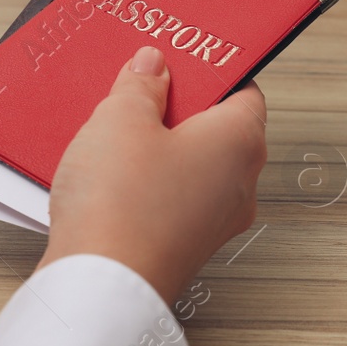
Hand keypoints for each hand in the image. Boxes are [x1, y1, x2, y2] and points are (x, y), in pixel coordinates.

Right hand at [37, 46, 267, 304]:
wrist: (101, 288)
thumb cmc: (120, 205)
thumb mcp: (120, 119)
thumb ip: (141, 84)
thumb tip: (153, 67)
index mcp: (241, 141)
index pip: (244, 90)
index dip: (211, 69)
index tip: (179, 57)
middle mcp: (240, 184)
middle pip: (216, 128)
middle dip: (177, 107)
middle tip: (137, 89)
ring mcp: (214, 221)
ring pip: (192, 166)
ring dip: (158, 146)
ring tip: (114, 130)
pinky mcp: (184, 246)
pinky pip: (173, 199)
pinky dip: (148, 182)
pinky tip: (109, 175)